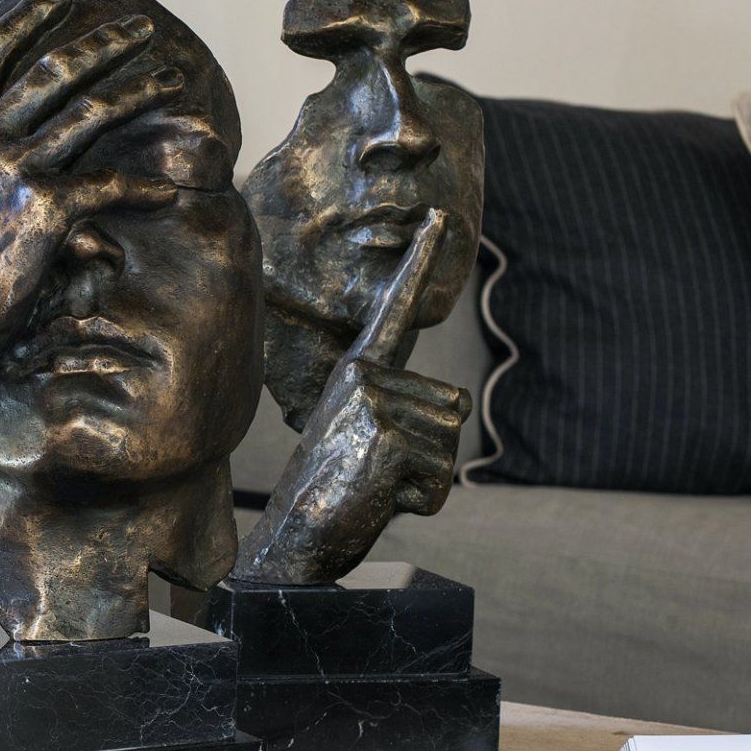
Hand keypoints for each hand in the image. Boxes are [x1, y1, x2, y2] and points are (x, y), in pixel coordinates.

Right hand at [0, 0, 183, 385]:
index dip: (29, 18)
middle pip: (54, 71)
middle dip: (103, 44)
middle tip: (137, 29)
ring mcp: (15, 169)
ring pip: (92, 112)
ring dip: (137, 92)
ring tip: (170, 80)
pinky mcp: (45, 211)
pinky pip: (108, 186)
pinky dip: (141, 187)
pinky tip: (167, 190)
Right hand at [235, 210, 473, 583]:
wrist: (296, 533)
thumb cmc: (334, 490)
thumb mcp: (363, 438)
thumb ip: (397, 411)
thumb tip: (447, 407)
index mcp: (357, 371)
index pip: (394, 310)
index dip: (420, 262)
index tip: (442, 217)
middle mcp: (361, 376)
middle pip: (454, 408)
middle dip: (433, 454)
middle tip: (379, 474)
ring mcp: (370, 404)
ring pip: (452, 443)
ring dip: (427, 479)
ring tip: (376, 486)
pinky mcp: (383, 436)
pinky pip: (442, 477)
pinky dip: (422, 502)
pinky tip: (380, 501)